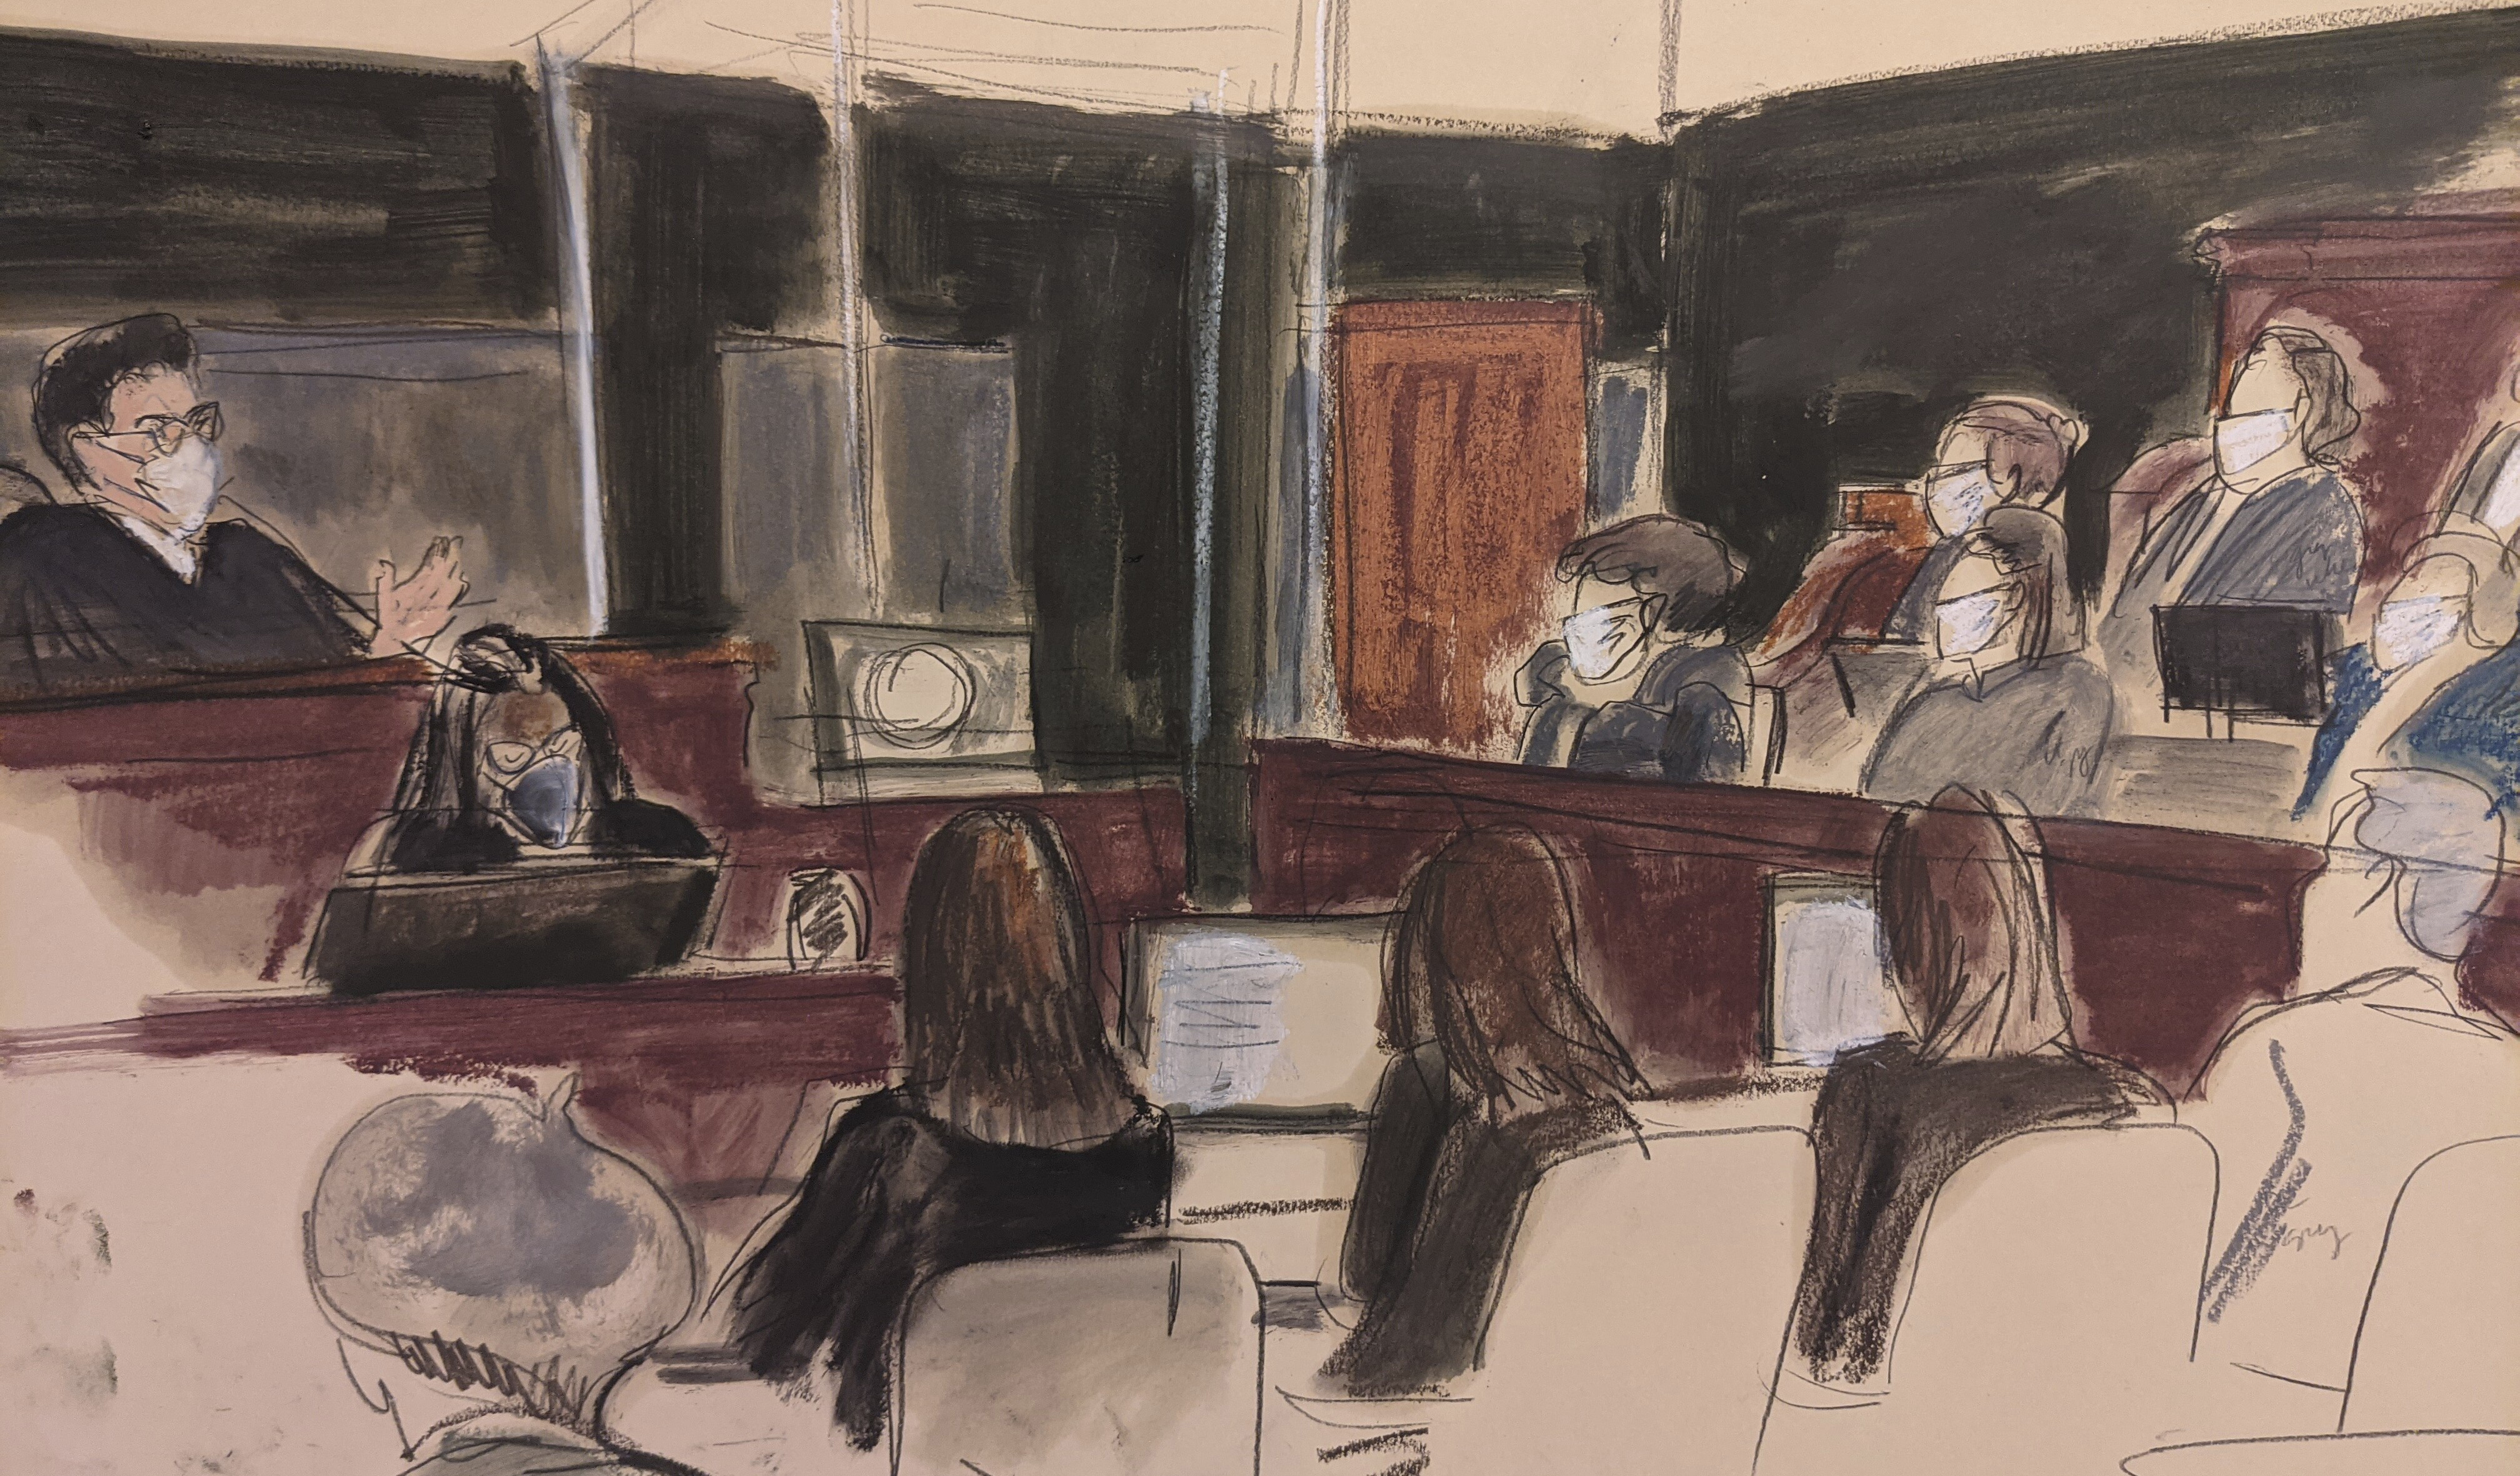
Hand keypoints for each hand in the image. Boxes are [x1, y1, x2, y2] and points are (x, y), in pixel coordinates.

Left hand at [373, 536, 467, 654]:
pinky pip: (449, 600)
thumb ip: (387, 581)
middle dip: (446, 558)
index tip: (440, 540)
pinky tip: (460, 582)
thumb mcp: (384, 597)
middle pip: (439, 572)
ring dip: (452, 572)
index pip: (427, 566)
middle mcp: (427, 592)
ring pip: (446, 583)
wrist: (395, 638)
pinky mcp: (440, 614)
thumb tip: (385, 562)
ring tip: (458, 558)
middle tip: (454, 542)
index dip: (434, 554)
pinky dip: (455, 592)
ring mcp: (435, 602)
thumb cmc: (389, 618)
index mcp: (415, 586)